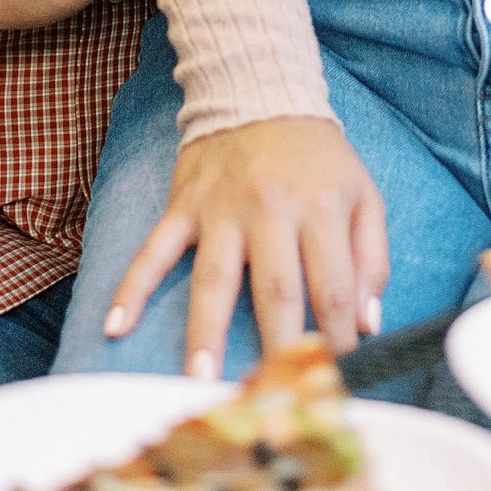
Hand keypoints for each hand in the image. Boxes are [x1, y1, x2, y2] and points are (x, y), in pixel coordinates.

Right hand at [105, 119, 389, 374]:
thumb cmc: (316, 157)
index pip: (332, 289)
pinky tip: (117, 325)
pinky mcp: (185, 204)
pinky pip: (154, 249)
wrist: (260, 91)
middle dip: (275, 348)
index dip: (337, 340)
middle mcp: (271, 209)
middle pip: (275, 290)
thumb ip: (373, 259)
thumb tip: (367, 324)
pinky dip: (133, 287)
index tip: (335, 379)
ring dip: (204, 331)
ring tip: (199, 378)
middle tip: (269, 398)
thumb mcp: (363, 194)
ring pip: (214, 278)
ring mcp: (222, 208)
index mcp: (321, 210)